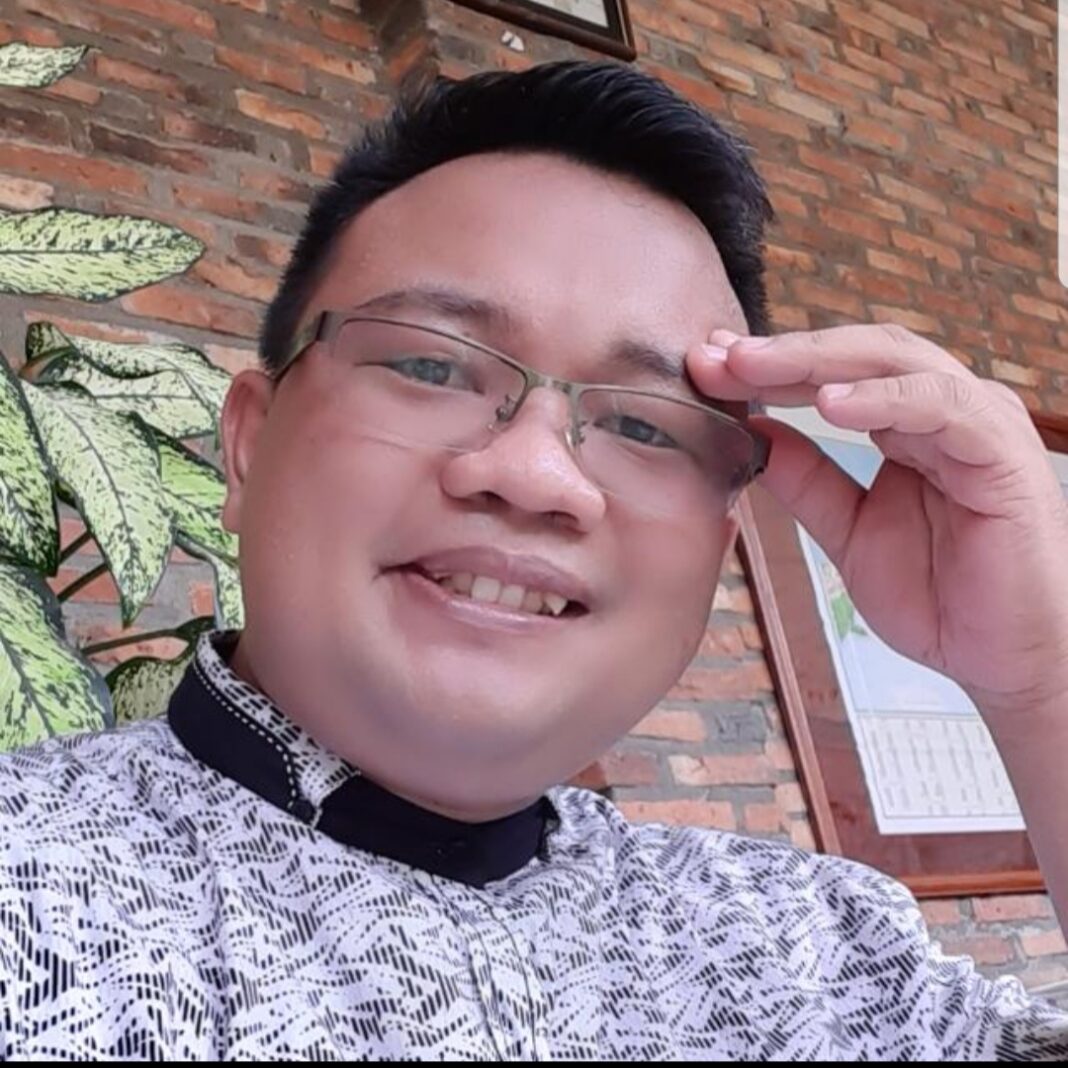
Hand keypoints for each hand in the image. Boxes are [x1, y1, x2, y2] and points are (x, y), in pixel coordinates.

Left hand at [688, 323, 1067, 726]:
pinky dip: (885, 397)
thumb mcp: (849, 532)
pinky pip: (941, 406)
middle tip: (716, 354)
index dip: (767, 368)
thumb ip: (807, 481)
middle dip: (779, 353)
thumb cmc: (941, 596)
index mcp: (904, 424)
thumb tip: (752, 432)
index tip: (705, 366)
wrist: (1004, 659)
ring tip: (755, 366)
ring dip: (817, 361)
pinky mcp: (1001, 450)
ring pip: (894, 362)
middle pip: (855, 355)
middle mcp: (941, 410)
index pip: (830, 374)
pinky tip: (830, 402)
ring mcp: (974, 423)